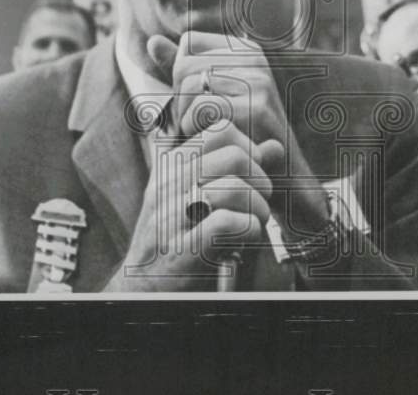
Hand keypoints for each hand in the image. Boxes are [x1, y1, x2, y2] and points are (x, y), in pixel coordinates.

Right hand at [104, 119, 272, 291]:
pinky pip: (228, 223)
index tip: (250, 177)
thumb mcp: (198, 194)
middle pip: (235, 156)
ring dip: (257, 210)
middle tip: (256, 204)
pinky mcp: (181, 250)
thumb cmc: (177, 237)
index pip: (221, 130)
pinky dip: (247, 232)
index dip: (249, 150)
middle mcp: (168, 185)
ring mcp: (172, 217)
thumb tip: (273, 145)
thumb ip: (235, 168)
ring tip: (250, 224)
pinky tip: (240, 243)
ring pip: (235, 188)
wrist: (144, 288)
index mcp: (171, 166)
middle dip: (260, 181)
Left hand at [148, 32, 329, 239]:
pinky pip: (202, 109)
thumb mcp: (209, 98)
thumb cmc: (239, 137)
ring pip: (190, 86)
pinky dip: (195, 131)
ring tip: (201, 137)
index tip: (196, 105)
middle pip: (185, 65)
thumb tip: (152, 42)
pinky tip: (209, 144)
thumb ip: (181, 70)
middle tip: (193, 129)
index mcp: (244, 50)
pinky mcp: (257, 107)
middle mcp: (255, 58)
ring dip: (185, 119)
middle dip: (179, 102)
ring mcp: (258, 80)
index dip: (181, 77)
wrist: (280, 177)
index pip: (188, 45)